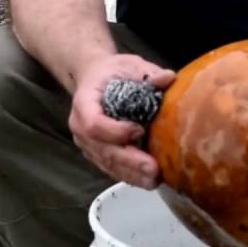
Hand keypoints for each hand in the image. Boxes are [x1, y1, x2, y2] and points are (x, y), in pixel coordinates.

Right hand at [68, 54, 174, 188]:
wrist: (95, 79)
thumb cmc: (112, 72)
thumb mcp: (128, 65)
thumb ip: (147, 73)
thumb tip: (168, 77)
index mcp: (84, 102)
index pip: (93, 123)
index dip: (114, 131)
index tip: (139, 130)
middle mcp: (80, 127)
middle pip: (102, 150)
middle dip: (129, 161)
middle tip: (153, 169)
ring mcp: (87, 144)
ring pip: (107, 163)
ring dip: (131, 174)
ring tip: (154, 180)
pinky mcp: (96, 154)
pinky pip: (111, 168)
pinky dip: (129, 176)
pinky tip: (148, 181)